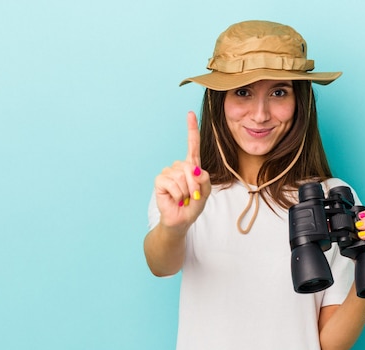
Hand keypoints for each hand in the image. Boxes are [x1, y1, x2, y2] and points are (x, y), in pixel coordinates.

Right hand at [153, 111, 211, 230]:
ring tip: (183, 198)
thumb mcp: (205, 193)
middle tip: (192, 196)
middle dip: (194, 184)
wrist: (180, 220)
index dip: (191, 129)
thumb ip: (204, 180)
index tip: (190, 114)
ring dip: (186, 191)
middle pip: (189, 166)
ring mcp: (168, 172)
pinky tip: (175, 199)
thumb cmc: (192, 206)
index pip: (192, 145)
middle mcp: (178, 166)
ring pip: (181, 176)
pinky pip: (172, 183)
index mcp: (191, 166)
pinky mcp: (160, 180)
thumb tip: (194, 169)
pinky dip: (178, 194)